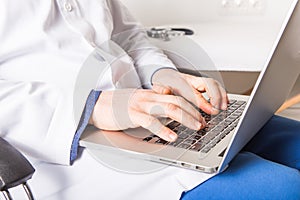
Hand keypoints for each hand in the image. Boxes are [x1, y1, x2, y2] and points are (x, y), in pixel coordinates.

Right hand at [89, 89, 205, 141]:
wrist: (97, 104)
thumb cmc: (119, 105)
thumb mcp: (141, 101)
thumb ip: (156, 103)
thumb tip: (172, 107)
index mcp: (152, 94)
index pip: (177, 94)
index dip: (194, 101)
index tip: (205, 109)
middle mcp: (150, 97)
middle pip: (178, 100)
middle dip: (195, 110)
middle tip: (205, 120)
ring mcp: (141, 105)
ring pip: (169, 107)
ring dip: (186, 117)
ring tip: (196, 126)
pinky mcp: (132, 115)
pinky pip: (150, 121)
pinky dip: (163, 129)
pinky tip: (172, 136)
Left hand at [152, 69, 227, 114]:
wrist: (164, 76)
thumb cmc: (162, 86)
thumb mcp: (158, 89)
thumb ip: (160, 91)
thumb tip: (164, 91)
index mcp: (179, 82)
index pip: (192, 90)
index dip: (202, 101)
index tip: (210, 110)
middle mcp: (190, 79)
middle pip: (207, 83)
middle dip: (215, 96)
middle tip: (219, 108)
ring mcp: (197, 80)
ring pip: (212, 83)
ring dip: (220, 95)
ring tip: (224, 106)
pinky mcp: (202, 83)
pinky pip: (215, 85)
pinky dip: (222, 93)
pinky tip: (225, 102)